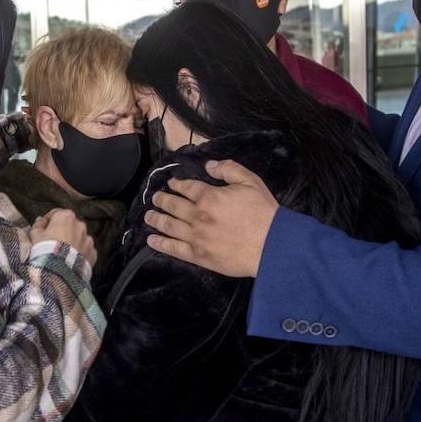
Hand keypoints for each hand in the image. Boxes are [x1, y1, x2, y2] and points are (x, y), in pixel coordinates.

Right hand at [30, 208, 96, 269]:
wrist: (59, 270)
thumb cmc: (45, 249)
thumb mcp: (35, 236)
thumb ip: (38, 225)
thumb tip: (40, 220)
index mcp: (66, 216)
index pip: (56, 214)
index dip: (48, 222)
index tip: (43, 230)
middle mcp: (80, 225)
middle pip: (70, 225)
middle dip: (62, 232)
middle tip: (52, 243)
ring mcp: (88, 239)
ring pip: (79, 238)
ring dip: (72, 242)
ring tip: (62, 254)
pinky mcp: (93, 253)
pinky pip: (85, 251)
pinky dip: (80, 254)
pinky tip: (70, 261)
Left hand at [144, 159, 277, 276]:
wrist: (271, 246)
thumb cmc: (263, 213)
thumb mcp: (250, 182)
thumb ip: (228, 169)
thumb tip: (209, 165)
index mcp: (209, 196)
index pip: (186, 187)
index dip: (177, 184)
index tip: (172, 183)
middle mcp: (198, 216)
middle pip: (173, 205)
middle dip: (162, 200)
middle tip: (155, 198)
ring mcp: (196, 237)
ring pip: (169, 226)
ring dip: (156, 219)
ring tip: (149, 216)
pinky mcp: (199, 256)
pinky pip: (174, 249)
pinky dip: (160, 243)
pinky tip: (151, 240)